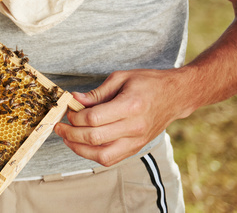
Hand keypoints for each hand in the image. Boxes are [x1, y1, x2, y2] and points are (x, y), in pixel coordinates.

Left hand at [52, 68, 194, 166]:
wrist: (176, 96)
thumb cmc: (149, 83)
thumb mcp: (121, 78)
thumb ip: (97, 92)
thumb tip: (75, 100)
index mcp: (130, 106)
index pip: (94, 118)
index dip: (75, 117)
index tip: (67, 111)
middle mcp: (134, 127)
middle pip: (94, 138)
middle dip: (71, 134)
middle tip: (60, 126)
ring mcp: (137, 141)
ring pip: (102, 155)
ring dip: (80, 149)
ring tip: (67, 139)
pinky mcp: (137, 148)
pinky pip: (112, 159)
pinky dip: (94, 155)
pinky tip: (82, 146)